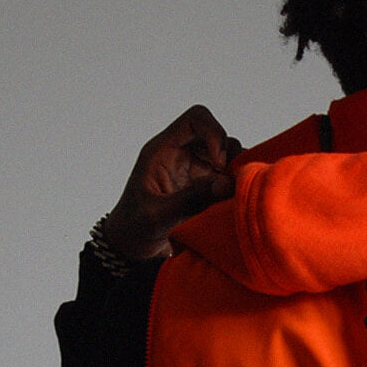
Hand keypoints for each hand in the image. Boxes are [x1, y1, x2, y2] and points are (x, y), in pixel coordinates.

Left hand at [100, 105, 241, 259]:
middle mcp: (180, 154)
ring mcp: (193, 170)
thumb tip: (228, 185)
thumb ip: (191, 200)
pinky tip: (233, 202)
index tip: (219, 163)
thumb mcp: (160, 215)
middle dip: (229, 155)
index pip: (195, 119)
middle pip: (216, 134)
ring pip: (226, 154)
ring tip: (233, 195)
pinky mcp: (203, 187)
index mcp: (163, 150)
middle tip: (229, 183)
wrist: (131, 247)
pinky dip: (235, 185)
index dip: (214, 133)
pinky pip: (226, 176)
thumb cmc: (135, 228)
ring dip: (235, 170)